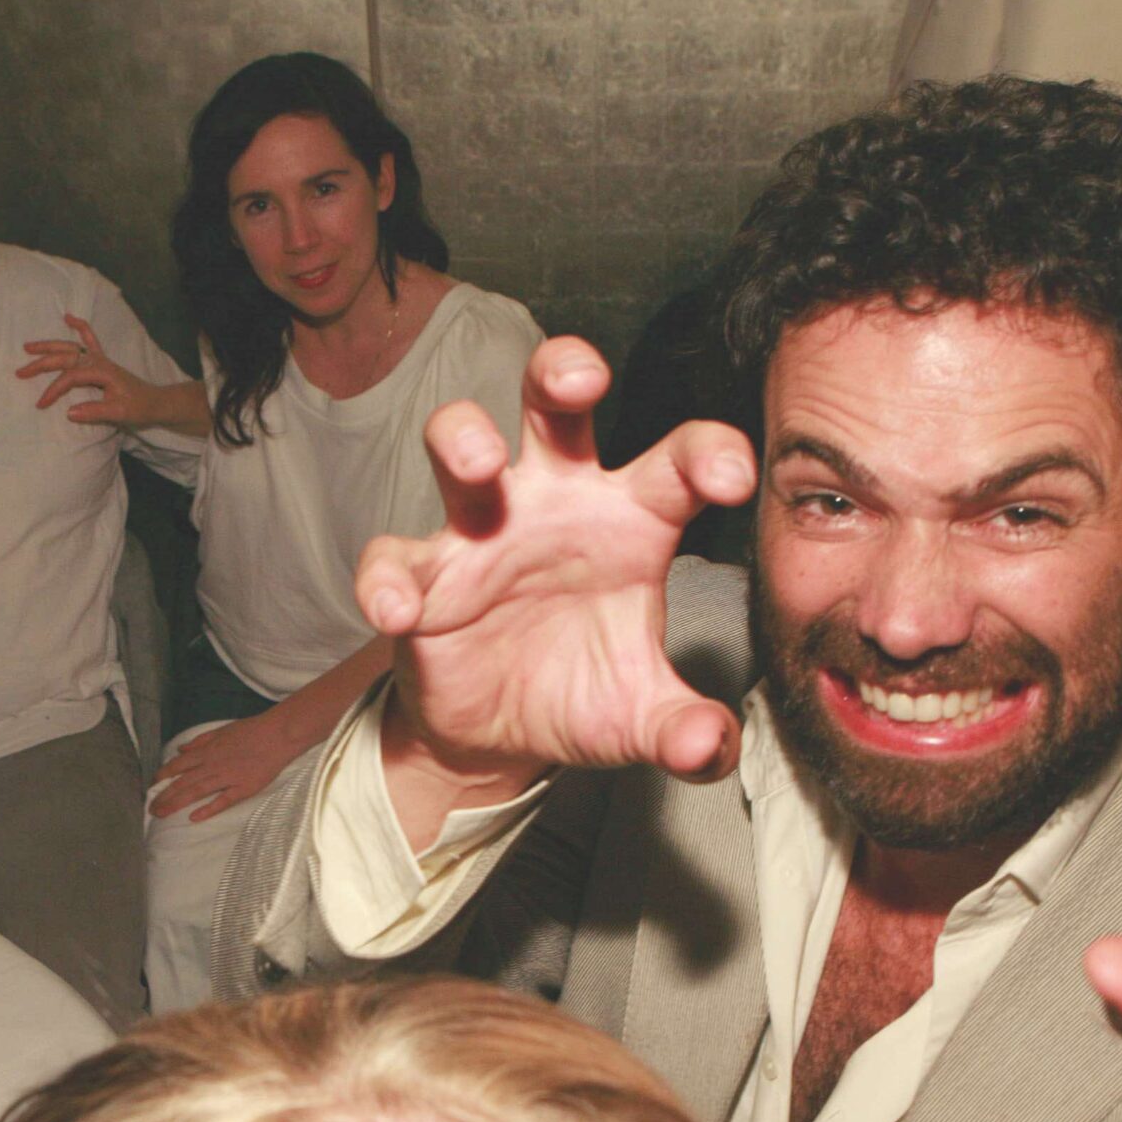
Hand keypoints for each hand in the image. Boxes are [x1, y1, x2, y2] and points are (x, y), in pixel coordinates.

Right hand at [17, 314, 200, 430]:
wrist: (155, 402)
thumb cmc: (138, 407)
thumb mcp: (119, 413)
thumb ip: (94, 412)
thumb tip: (68, 412)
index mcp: (101, 371)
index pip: (70, 377)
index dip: (53, 389)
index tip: (40, 404)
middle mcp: (98, 360)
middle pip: (64, 357)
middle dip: (41, 364)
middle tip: (19, 372)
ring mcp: (99, 358)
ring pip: (70, 347)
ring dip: (49, 346)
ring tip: (27, 347)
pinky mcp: (101, 360)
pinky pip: (89, 338)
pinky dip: (79, 326)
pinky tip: (68, 317)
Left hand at [151, 708, 323, 822]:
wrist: (278, 734)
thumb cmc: (250, 731)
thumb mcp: (221, 731)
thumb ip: (199, 741)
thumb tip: (180, 750)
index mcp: (207, 751)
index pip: (178, 766)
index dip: (163, 777)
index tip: (152, 787)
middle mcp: (213, 764)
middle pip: (183, 782)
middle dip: (164, 796)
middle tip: (151, 809)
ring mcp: (228, 777)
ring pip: (197, 792)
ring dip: (177, 803)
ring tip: (162, 814)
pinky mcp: (243, 788)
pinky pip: (223, 800)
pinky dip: (208, 809)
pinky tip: (194, 818)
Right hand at [357, 337, 758, 805]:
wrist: (503, 735)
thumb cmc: (583, 689)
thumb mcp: (641, 717)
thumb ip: (685, 729)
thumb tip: (707, 749)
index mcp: (629, 520)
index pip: (675, 463)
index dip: (706, 453)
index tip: (733, 478)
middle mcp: (554, 504)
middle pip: (554, 408)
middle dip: (562, 372)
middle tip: (583, 375)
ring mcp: (480, 532)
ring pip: (460, 448)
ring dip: (462, 439)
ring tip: (478, 465)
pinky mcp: (420, 577)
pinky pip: (393, 560)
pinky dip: (388, 580)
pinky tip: (399, 612)